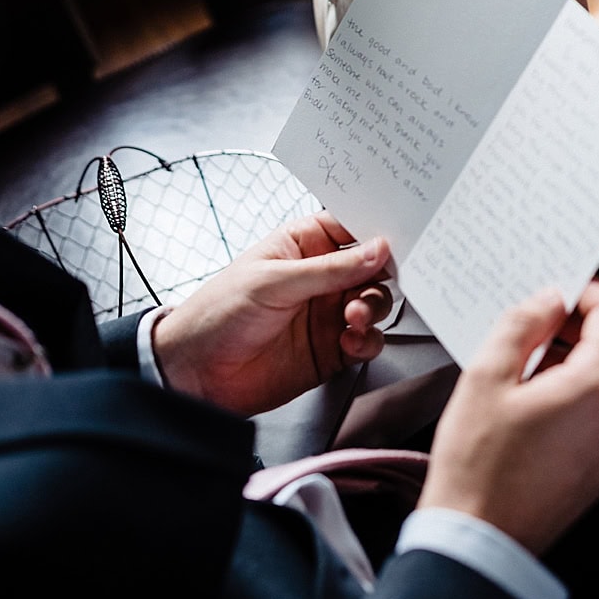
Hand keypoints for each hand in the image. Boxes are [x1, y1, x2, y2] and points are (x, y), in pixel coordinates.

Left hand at [151, 212, 391, 416]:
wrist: (198, 371)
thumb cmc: (219, 312)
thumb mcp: (274, 282)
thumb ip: (331, 269)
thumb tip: (378, 249)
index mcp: (300, 246)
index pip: (349, 227)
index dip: (375, 230)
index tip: (400, 236)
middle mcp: (318, 277)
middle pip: (370, 268)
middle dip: (380, 275)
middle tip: (371, 285)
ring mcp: (326, 314)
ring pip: (374, 303)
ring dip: (373, 308)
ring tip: (353, 317)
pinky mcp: (331, 349)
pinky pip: (366, 341)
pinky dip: (368, 341)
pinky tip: (351, 342)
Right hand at [418, 281, 598, 554]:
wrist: (481, 537)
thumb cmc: (478, 463)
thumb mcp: (486, 376)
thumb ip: (521, 325)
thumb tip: (547, 300)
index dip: (587, 290)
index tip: (558, 284)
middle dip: (574, 325)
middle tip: (530, 318)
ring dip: (571, 359)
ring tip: (521, 361)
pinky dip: (574, 392)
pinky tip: (530, 398)